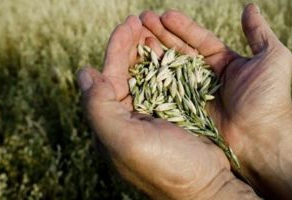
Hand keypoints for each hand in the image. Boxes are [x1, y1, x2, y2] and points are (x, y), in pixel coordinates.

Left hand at [77, 16, 257, 198]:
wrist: (208, 187)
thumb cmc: (167, 167)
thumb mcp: (125, 141)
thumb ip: (99, 108)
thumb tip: (84, 73)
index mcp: (114, 123)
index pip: (109, 77)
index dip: (117, 48)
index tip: (129, 23)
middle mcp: (131, 118)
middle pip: (128, 72)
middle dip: (134, 45)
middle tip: (143, 20)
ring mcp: (155, 116)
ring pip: (149, 75)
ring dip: (151, 51)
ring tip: (158, 28)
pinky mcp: (178, 114)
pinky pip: (170, 83)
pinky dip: (170, 65)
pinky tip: (175, 51)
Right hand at [140, 3, 291, 193]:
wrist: (264, 138)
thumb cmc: (270, 98)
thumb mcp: (273, 58)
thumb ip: (259, 33)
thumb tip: (250, 7)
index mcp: (224, 61)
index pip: (198, 39)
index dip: (181, 27)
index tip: (163, 15)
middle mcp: (207, 75)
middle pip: (180, 50)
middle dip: (161, 34)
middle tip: (141, 20)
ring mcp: (195, 93)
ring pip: (171, 68)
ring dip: (154, 52)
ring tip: (136, 36)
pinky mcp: (187, 110)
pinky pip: (168, 92)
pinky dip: (154, 79)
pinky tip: (140, 65)